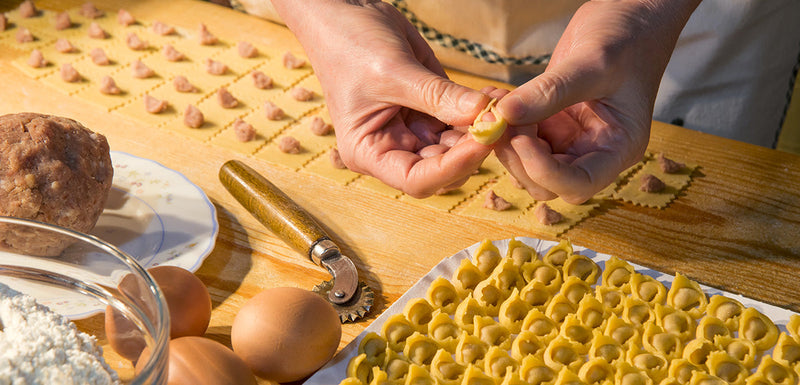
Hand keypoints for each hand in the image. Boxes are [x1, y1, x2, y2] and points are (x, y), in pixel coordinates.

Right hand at [271, 0, 491, 197]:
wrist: (344, 10)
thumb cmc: (349, 44)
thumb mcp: (393, 71)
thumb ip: (438, 97)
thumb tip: (484, 115)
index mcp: (370, 152)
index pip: (417, 180)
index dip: (452, 167)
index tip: (482, 141)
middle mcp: (393, 148)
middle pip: (443, 168)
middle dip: (473, 147)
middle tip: (501, 120)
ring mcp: (414, 130)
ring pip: (458, 147)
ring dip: (483, 129)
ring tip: (504, 104)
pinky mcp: (431, 109)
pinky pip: (462, 120)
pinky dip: (481, 111)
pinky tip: (497, 95)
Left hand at [494, 0, 700, 203]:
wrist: (631, 13)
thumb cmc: (629, 37)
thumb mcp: (593, 62)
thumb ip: (550, 91)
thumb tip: (505, 115)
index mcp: (618, 148)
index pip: (578, 184)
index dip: (544, 172)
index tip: (521, 139)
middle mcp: (593, 150)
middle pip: (545, 182)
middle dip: (518, 156)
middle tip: (500, 118)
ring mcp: (570, 138)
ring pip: (526, 163)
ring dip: (506, 141)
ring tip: (498, 103)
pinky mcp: (551, 122)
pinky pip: (520, 136)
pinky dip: (504, 124)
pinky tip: (498, 98)